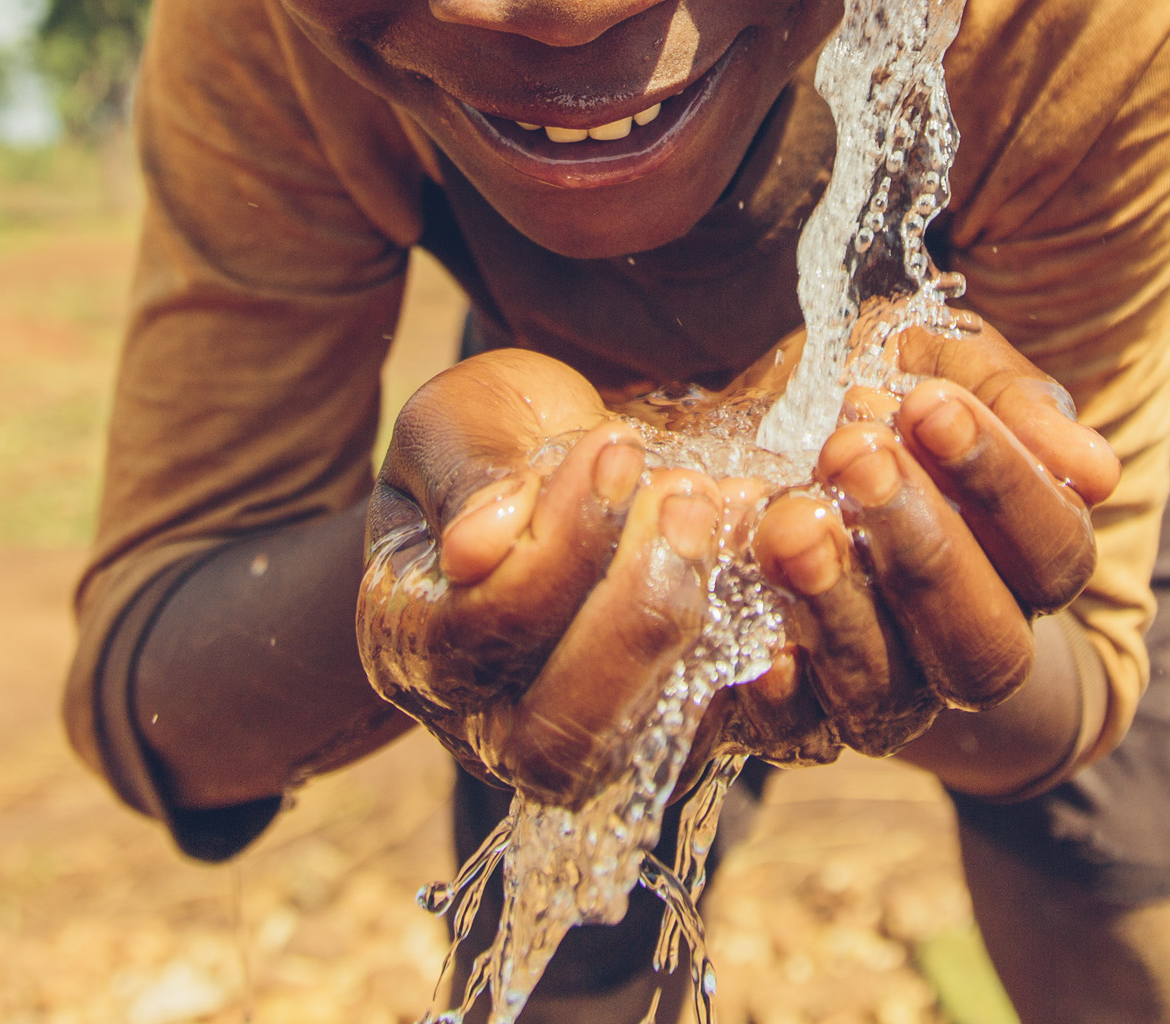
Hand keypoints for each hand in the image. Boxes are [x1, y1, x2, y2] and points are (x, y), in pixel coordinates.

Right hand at [359, 348, 750, 806]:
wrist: (557, 461)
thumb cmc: (494, 441)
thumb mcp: (459, 420)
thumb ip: (461, 474)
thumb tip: (473, 549)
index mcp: (410, 646)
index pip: (481, 635)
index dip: (560, 546)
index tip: (617, 446)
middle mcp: (484, 722)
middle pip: (553, 741)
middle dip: (634, 615)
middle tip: (687, 499)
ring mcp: (581, 741)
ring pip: (641, 749)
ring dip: (698, 628)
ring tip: (720, 511)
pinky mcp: (668, 730)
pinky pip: (716, 724)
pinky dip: (753, 639)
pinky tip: (759, 546)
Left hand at [737, 305, 1120, 762]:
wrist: (754, 435)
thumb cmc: (870, 395)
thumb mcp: (937, 366)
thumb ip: (1009, 398)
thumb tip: (1096, 471)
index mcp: (1022, 564)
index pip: (1054, 554)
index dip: (1005, 486)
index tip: (931, 407)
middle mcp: (965, 643)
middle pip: (986, 647)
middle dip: (925, 551)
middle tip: (854, 454)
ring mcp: (882, 691)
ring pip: (890, 695)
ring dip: (840, 606)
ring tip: (789, 521)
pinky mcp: (792, 718)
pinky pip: (795, 736)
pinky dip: (778, 694)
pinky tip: (764, 640)